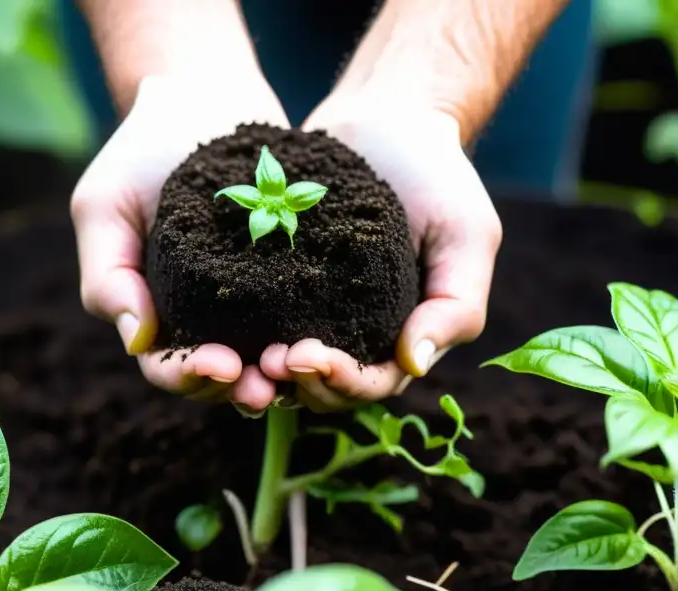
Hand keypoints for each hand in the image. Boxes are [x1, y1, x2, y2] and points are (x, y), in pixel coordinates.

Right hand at [71, 73, 288, 411]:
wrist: (200, 96)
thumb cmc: (139, 152)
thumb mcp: (105, 206)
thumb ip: (109, 275)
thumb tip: (137, 342)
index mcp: (155, 315)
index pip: (166, 368)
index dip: (189, 378)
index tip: (220, 366)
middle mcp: (204, 318)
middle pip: (221, 378)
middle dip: (242, 389)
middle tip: (268, 385)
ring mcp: (251, 301)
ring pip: (267, 359)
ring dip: (284, 375)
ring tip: (305, 369)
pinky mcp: (292, 275)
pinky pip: (305, 317)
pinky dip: (317, 335)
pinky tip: (337, 337)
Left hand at [259, 97, 501, 412]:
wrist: (387, 116)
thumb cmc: (438, 176)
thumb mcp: (467, 235)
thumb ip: (456, 304)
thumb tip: (415, 366)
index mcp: (400, 336)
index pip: (372, 383)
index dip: (342, 383)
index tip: (308, 358)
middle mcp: (354, 334)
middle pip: (320, 387)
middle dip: (293, 384)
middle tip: (264, 361)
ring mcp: (310, 310)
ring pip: (280, 367)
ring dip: (258, 372)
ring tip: (233, 357)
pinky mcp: (273, 281)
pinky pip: (251, 319)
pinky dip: (235, 333)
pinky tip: (211, 324)